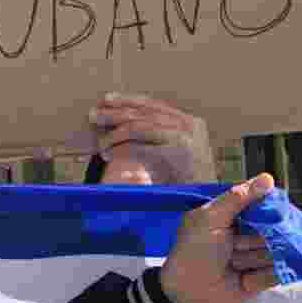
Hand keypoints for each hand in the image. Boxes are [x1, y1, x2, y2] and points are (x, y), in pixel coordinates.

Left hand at [88, 93, 216, 184]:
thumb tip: (120, 123)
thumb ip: (159, 136)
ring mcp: (185, 138)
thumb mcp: (177, 152)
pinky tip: (111, 154)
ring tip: (102, 144)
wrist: (207, 202)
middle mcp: (189, 125)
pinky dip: (123, 149)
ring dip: (116, 134)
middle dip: (116, 114)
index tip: (106, 100)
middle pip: (144, 113)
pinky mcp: (179, 154)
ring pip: (141, 127)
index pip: (153, 104)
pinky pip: (143, 147)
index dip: (127, 100)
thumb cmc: (187, 180)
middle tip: (94, 115)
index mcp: (189, 121)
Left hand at [158, 174, 278, 302]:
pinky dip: (263, 275)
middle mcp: (247, 234)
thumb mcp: (210, 218)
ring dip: (254, 257)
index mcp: (233, 216)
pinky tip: (245, 277)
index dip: (268, 209)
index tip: (269, 212)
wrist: (187, 293)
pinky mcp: (261, 278)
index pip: (262, 206)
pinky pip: (277, 273)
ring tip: (233, 262)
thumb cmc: (194, 251)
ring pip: (276, 251)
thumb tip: (267, 178)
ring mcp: (255, 256)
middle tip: (235, 245)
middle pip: (273, 229)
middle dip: (257, 237)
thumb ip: (237, 198)